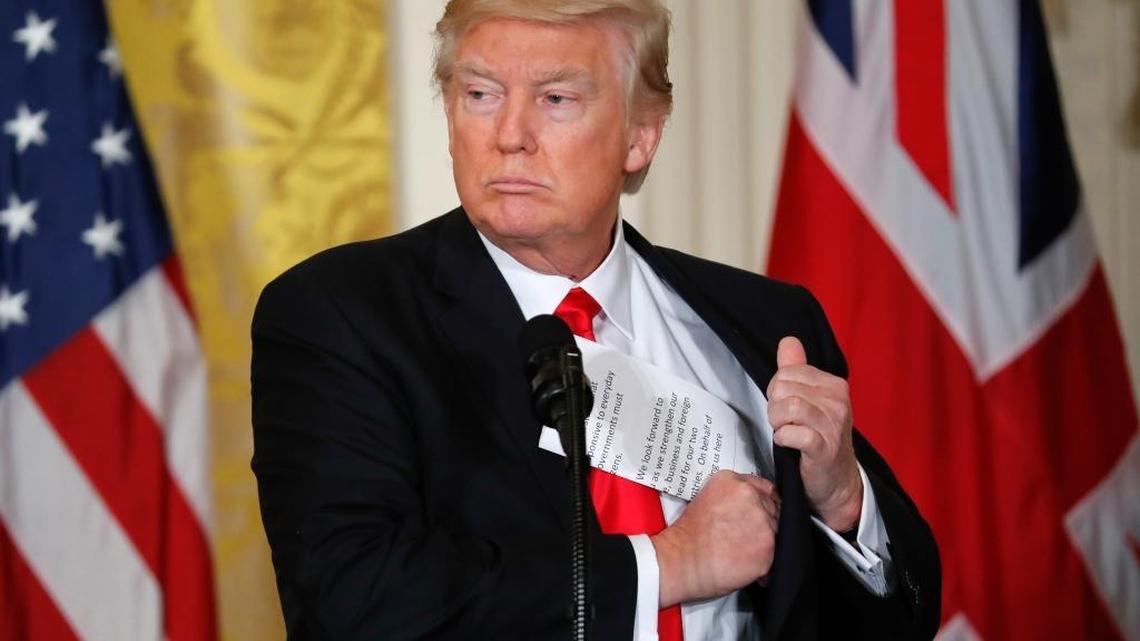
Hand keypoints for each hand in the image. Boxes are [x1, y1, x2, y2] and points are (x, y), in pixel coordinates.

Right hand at [651, 471, 778, 606]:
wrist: (680, 561)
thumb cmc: (687, 536)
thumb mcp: (705, 499)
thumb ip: (732, 495)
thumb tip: (753, 502)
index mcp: (732, 482)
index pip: (764, 487)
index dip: (762, 503)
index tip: (759, 512)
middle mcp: (749, 496)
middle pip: (773, 508)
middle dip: (763, 522)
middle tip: (745, 535)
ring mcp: (761, 521)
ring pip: (777, 530)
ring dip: (764, 541)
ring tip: (742, 550)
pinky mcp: (767, 545)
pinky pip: (776, 553)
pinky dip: (764, 561)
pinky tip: (745, 562)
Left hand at [767, 336, 861, 531]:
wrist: (837, 481)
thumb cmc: (820, 438)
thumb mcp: (811, 400)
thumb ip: (797, 369)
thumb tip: (788, 341)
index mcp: (834, 385)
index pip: (787, 372)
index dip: (777, 390)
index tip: (786, 407)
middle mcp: (837, 401)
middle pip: (782, 388)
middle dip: (774, 406)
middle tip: (784, 422)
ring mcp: (833, 424)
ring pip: (786, 407)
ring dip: (776, 422)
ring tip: (784, 431)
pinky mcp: (824, 447)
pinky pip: (792, 433)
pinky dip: (782, 438)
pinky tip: (788, 443)